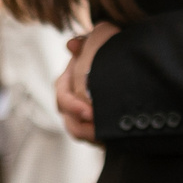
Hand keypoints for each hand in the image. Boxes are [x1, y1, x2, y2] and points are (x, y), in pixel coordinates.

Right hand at [54, 21, 117, 144]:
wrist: (120, 66)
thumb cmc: (104, 53)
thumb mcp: (96, 44)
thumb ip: (85, 43)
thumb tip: (71, 44)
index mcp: (66, 81)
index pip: (62, 96)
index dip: (72, 106)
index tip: (89, 112)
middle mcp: (69, 98)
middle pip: (68, 119)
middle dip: (82, 127)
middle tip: (99, 130)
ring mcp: (78, 113)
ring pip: (77, 131)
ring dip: (90, 135)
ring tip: (105, 137)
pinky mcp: (90, 124)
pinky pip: (89, 136)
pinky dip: (98, 138)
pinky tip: (110, 140)